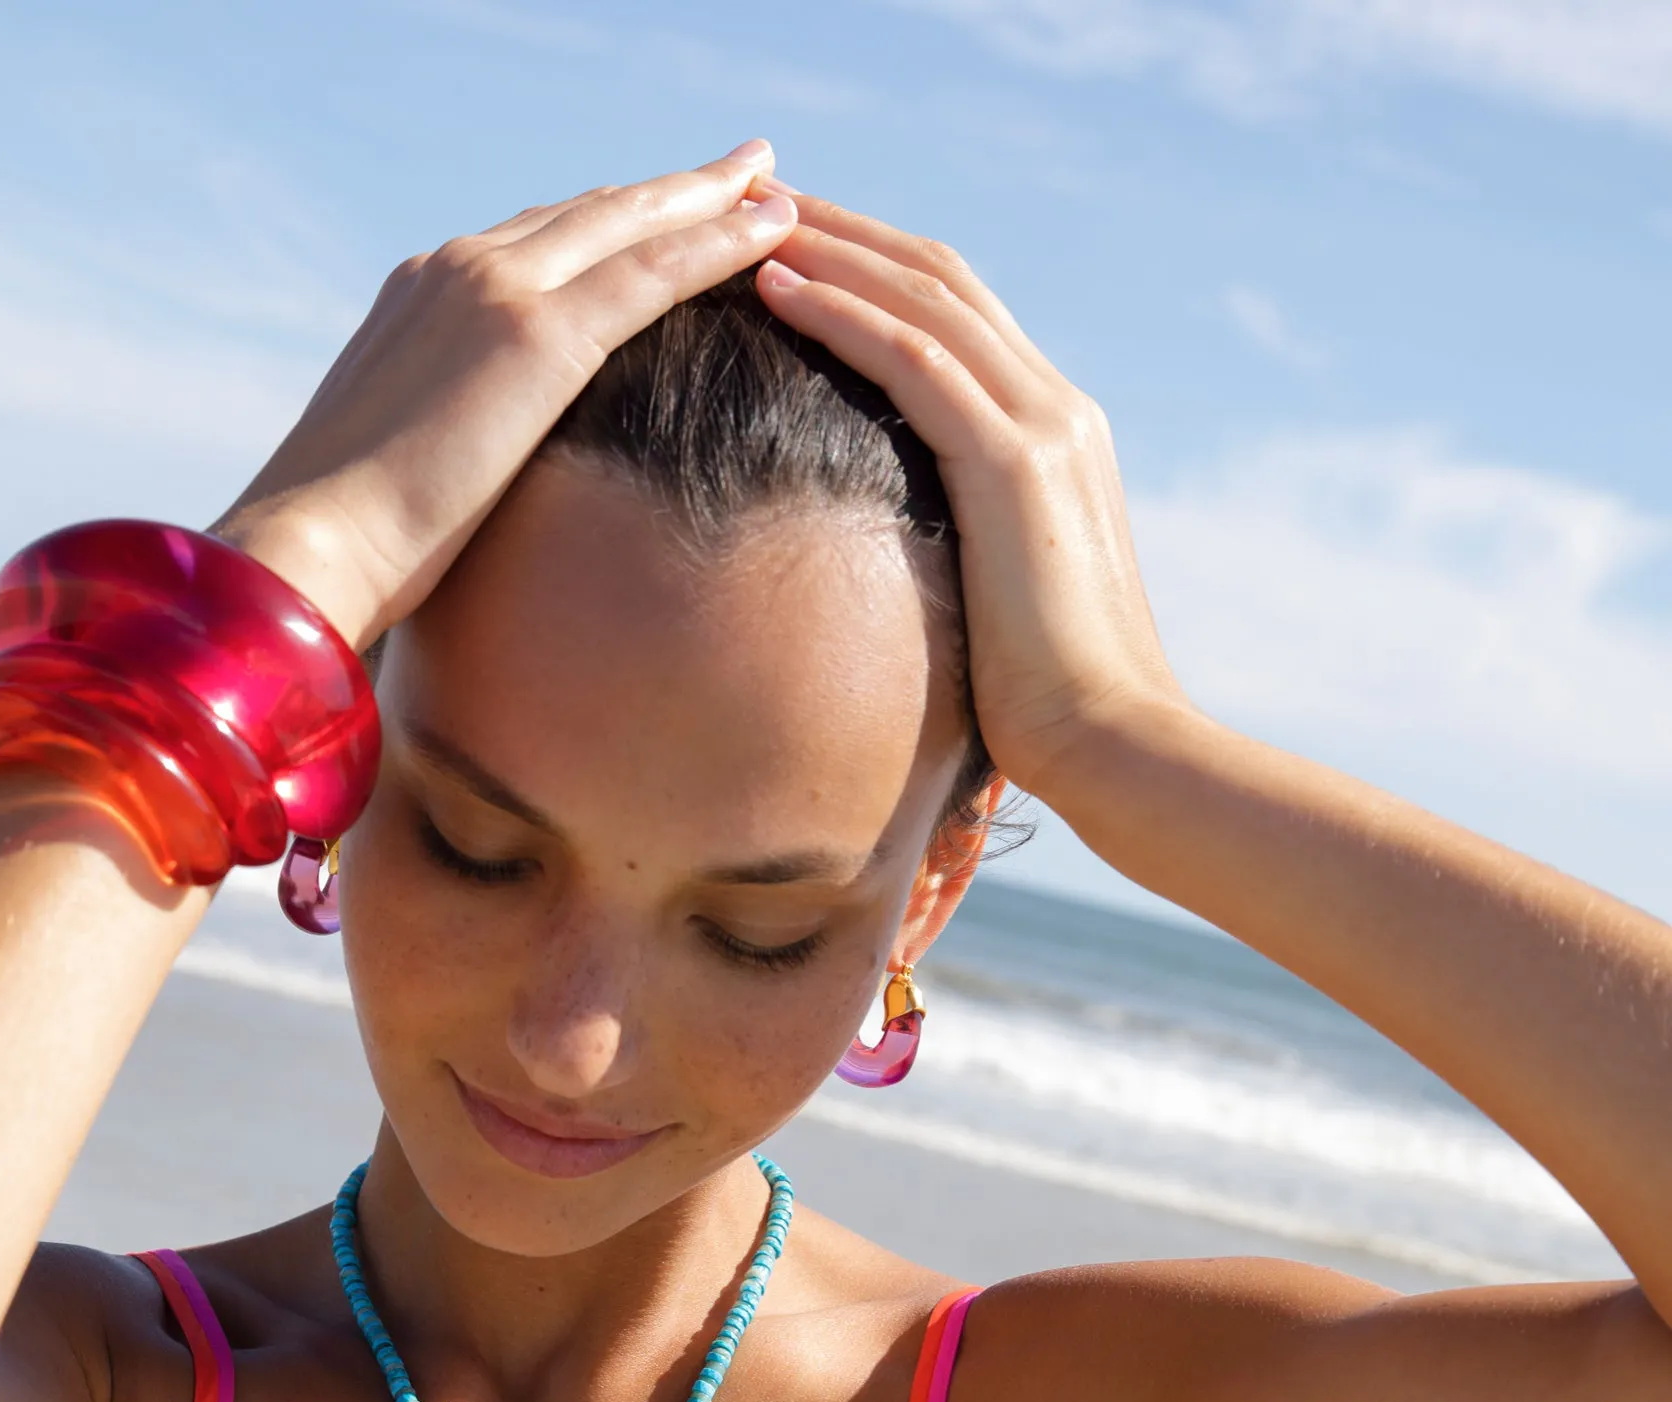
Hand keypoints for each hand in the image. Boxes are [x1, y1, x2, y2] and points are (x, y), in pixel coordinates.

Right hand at [214, 146, 797, 647]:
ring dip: (709, 202)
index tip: (657, 213)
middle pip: (589, 213)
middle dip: (669, 190)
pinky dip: (717, 246)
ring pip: (629, 224)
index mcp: (420, 297)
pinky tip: (771, 230)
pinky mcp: (536, 338)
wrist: (310, 548)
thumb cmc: (345, 546)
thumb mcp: (396, 469)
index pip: (533, 242)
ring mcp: (497, 291)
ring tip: (775, 187)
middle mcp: (457, 269)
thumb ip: (441, 441)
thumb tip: (470, 484)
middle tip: (742, 170)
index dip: (605, 223)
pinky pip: (651, 273)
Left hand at [754, 196, 1184, 795]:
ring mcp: (1043, 427)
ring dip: (832, 249)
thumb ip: (963, 558)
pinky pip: (916, 357)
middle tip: (757, 195)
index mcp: (1056, 438)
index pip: (959, 316)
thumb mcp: (998, 609)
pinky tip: (778, 288)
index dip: (877, 269)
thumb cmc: (1051, 708)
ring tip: (747, 218)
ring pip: (925, 296)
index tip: (799, 246)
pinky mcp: (1014, 464)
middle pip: (939, 277)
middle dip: (846, 229)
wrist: (1116, 744)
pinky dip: (845, 313)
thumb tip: (896, 575)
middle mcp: (1057, 409)